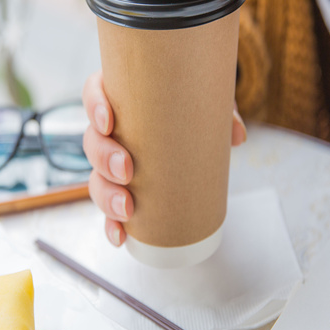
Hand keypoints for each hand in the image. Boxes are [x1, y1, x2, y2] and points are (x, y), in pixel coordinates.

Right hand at [82, 70, 247, 246]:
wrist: (198, 119)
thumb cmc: (192, 103)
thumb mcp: (208, 100)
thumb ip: (222, 111)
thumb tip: (236, 136)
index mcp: (123, 98)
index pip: (94, 93)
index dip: (94, 107)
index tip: (109, 122)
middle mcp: (112, 131)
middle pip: (93, 141)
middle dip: (104, 158)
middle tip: (127, 170)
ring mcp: (114, 162)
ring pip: (97, 177)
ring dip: (106, 194)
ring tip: (127, 208)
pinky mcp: (123, 190)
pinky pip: (109, 208)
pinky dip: (112, 224)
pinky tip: (121, 236)